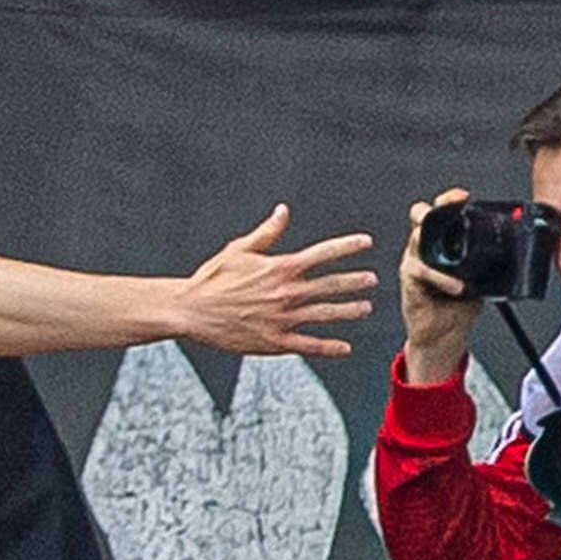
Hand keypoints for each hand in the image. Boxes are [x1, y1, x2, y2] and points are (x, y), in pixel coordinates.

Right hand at [175, 204, 376, 360]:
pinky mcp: (274, 341)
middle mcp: (286, 292)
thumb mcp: (238, 250)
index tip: (366, 242)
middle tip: (371, 280)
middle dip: (355, 281)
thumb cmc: (212, 279)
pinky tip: (344, 347)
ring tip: (364, 308)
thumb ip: (267, 233)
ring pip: (326, 314)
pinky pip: (309, 345)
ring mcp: (282, 319)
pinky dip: (329, 347)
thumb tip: (283, 211)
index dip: (348, 245)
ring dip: (349, 311)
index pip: (324, 253)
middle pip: (332, 285)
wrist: (189, 311)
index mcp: (279, 268)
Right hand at [398, 192, 483, 384]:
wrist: (444, 333)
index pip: (439, 213)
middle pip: (419, 217)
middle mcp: (424, 248)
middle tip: (451, 208)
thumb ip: (488, 258)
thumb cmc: (459, 303)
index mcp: (441, 243)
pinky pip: (421, 271)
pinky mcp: (410, 282)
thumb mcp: (481, 274)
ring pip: (416, 240)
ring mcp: (414, 263)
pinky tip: (457, 286)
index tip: (463, 196)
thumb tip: (515, 246)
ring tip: (455, 251)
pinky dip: (441, 278)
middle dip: (433, 209)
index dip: (448, 201)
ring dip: (435, 241)